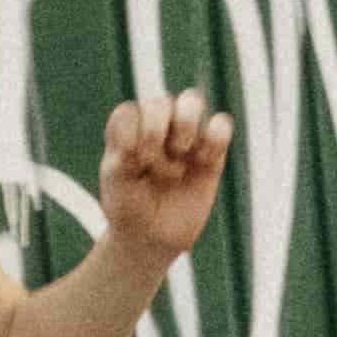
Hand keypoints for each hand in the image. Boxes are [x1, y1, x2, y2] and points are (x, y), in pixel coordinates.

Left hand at [96, 90, 230, 260]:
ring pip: (192, 99)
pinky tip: (202, 163)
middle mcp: (156, 125)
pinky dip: (215, 138)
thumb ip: (119, 161)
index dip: (130, 135)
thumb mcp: (115, 187)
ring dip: (184, 125)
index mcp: (127, 129)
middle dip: (155, 134)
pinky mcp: (212, 150)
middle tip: (153, 166)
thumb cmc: (129, 208)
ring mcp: (185, 135)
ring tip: (180, 154)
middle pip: (160, 102)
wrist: (154, 237)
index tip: (129, 164)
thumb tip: (138, 140)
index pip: (129, 112)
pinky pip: (222, 124)